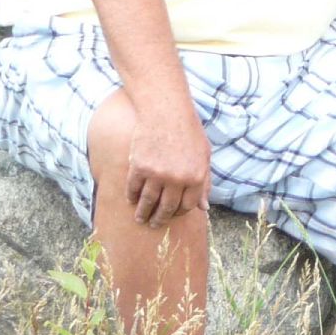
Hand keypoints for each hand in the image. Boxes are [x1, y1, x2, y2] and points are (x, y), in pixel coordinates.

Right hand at [125, 102, 211, 226]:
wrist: (166, 110)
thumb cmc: (188, 131)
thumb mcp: (204, 154)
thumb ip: (204, 182)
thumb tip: (203, 208)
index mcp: (196, 176)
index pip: (186, 206)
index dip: (178, 213)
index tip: (171, 215)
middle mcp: (177, 178)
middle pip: (166, 208)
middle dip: (159, 219)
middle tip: (152, 223)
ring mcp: (157, 174)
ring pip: (147, 203)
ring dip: (142, 213)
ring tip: (139, 217)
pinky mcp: (139, 167)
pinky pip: (133, 189)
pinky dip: (131, 197)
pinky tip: (131, 200)